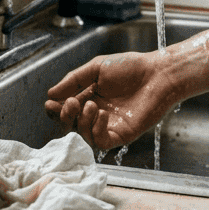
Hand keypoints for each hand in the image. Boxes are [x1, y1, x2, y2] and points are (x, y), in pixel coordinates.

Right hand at [44, 51, 180, 149]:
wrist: (158, 73)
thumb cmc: (131, 67)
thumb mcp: (96, 68)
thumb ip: (74, 80)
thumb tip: (51, 94)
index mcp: (89, 97)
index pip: (65, 110)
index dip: (55, 110)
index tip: (50, 103)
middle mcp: (96, 114)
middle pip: (70, 126)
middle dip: (65, 117)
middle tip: (71, 103)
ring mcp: (109, 126)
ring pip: (83, 136)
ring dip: (81, 122)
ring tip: (91, 105)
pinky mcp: (122, 135)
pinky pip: (101, 141)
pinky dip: (97, 130)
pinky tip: (102, 114)